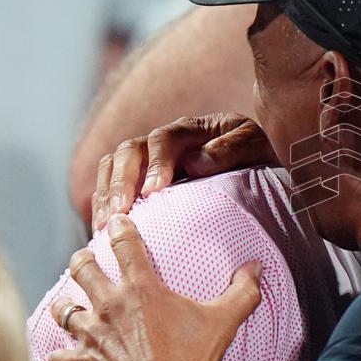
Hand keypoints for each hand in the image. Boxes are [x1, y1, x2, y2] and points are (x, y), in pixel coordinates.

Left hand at [47, 215, 261, 360]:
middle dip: (82, 260)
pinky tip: (65, 354)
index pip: (124, 246)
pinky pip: (59, 355)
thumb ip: (242, 290)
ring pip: (63, 309)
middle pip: (83, 270)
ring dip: (65, 304)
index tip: (115, 221)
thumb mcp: (224, 321)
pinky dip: (61, 354)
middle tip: (85, 258)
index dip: (118, 228)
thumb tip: (256, 266)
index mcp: (142, 290)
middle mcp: (110, 306)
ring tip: (68, 303)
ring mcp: (91, 335)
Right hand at [92, 113, 275, 229]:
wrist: (258, 163)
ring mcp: (150, 158)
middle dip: (121, 181)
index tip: (153, 191)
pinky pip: (111, 184)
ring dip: (105, 194)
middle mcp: (165, 141)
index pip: (165, 139)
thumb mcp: (254, 146)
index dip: (155, 163)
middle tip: (120, 213)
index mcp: (193, 129)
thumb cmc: (257, 155)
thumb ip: (231, 149)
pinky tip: (103, 230)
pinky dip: (102, 203)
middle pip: (130, 151)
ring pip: (113, 165)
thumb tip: (194, 163)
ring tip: (104, 225)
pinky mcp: (142, 178)